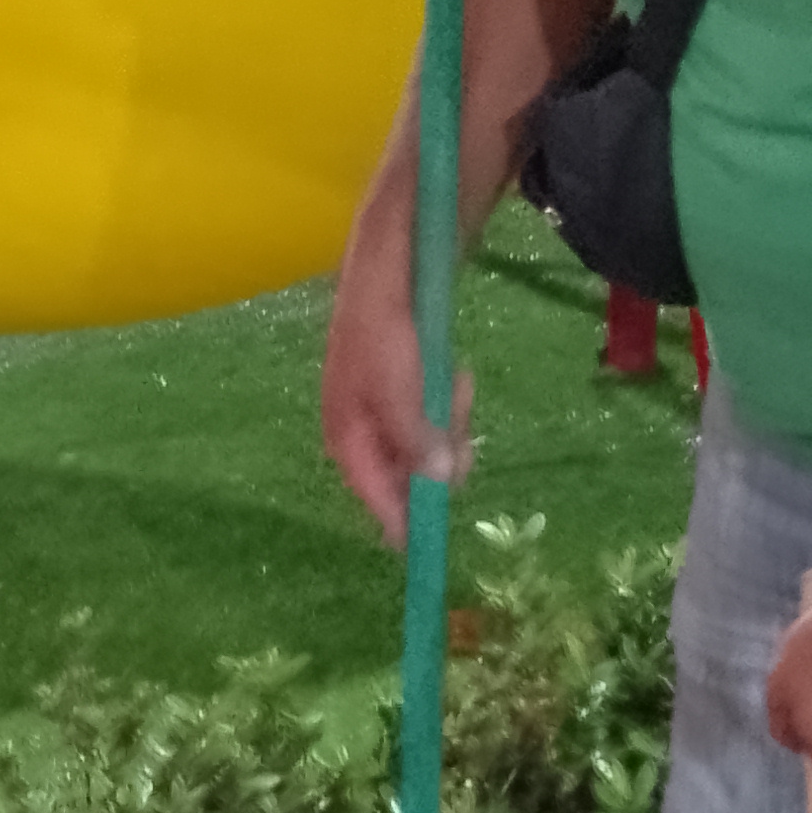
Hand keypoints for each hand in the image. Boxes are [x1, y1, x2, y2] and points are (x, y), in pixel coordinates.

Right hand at [321, 233, 467, 540]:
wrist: (390, 269)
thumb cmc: (386, 332)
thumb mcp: (402, 393)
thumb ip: (416, 442)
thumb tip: (440, 485)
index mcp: (348, 437)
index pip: (373, 495)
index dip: (401, 519)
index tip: (427, 543)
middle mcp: (362, 430)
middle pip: (407, 475)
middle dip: (440, 457)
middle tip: (463, 434)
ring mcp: (384, 410)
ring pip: (428, 445)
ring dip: (451, 423)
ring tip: (459, 386)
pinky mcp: (405, 389)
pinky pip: (434, 416)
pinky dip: (450, 402)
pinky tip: (457, 376)